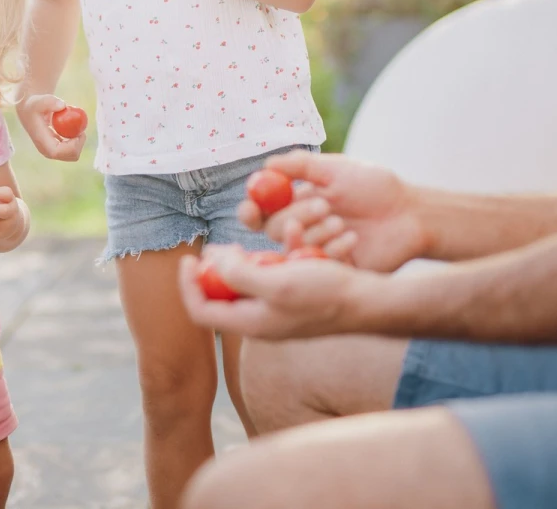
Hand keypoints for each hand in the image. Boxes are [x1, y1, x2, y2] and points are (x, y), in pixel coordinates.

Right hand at [18, 94, 84, 161]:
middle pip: (70, 156)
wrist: (31, 110)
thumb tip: (62, 106)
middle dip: (80, 144)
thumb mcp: (40, 100)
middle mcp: (47, 151)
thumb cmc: (35, 105)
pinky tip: (73, 130)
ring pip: (73, 154)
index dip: (73, 146)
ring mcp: (53, 152)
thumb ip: (50, 102)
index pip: (59, 152)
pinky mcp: (58, 149)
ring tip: (76, 129)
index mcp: (42, 142)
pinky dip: (77, 141)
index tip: (80, 133)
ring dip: (79, 142)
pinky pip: (72, 149)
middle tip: (82, 130)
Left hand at [177, 247, 382, 339]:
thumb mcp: (276, 281)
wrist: (368, 301)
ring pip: (252, 279)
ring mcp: (279, 309)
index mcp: (250, 322)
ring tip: (253, 237)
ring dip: (253, 256)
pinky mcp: (297, 296)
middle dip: (219, 266)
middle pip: (224, 294)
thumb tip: (212, 262)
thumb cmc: (324, 294)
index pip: (202, 311)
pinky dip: (280, 254)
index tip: (188, 257)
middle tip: (219, 243)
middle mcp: (261, 319)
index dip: (188, 285)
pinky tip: (293, 233)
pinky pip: (278, 273)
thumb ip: (239, 274)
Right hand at [240, 151, 427, 272]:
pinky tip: (353, 238)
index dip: (251, 210)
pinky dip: (332, 248)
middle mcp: (301, 228)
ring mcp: (315, 250)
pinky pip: (318, 263)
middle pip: (274, 229)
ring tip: (342, 221)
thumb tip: (265, 166)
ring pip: (294, 247)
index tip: (252, 206)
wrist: (409, 214)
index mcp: (296, 203)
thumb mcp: (336, 169)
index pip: (261, 211)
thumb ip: (301, 165)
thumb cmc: (375, 186)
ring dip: (316, 232)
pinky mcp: (333, 269)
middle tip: (324, 205)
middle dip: (295, 215)